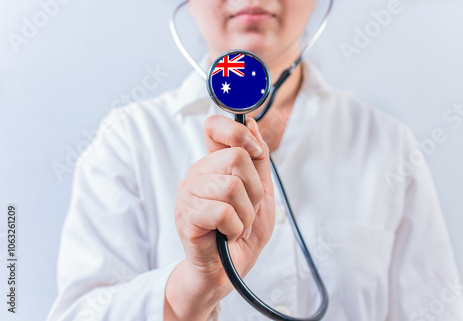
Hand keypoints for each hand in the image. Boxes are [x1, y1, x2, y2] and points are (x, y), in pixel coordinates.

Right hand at [164, 116, 274, 320]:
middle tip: (247, 210)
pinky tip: (228, 235)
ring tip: (237, 226)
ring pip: (231, 187)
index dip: (236, 131)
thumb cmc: (242, 232)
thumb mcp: (261, 192)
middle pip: (236, 158)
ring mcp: (188, 194)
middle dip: (254, 190)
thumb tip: (253, 124)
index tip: (254, 151)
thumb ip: (258, 159)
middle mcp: (197, 174)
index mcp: (213, 165)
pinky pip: (223, 212)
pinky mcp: (185, 217)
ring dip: (246, 214)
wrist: (228, 270)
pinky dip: (235, 227)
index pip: (214, 127)